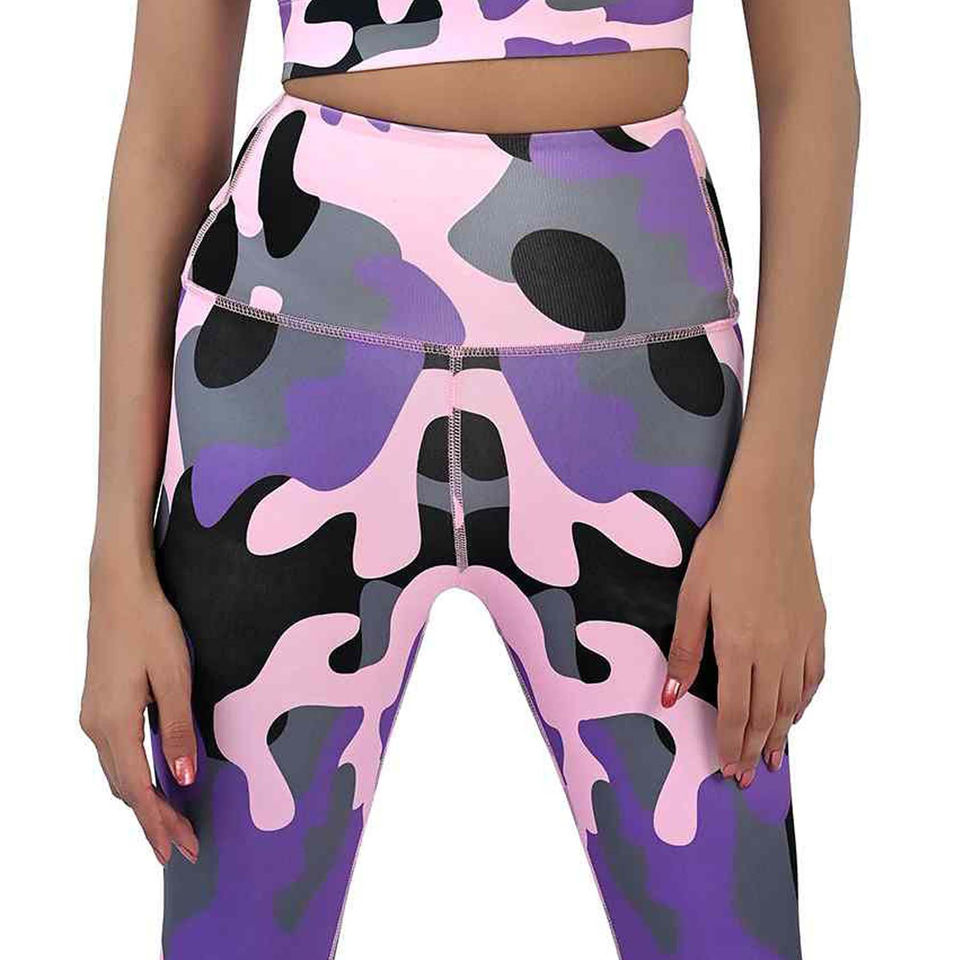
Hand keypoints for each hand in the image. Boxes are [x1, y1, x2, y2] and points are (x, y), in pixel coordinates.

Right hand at [81, 552, 198, 863]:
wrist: (118, 588)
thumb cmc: (151, 625)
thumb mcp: (175, 676)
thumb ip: (177, 729)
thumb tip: (182, 780)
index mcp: (114, 723)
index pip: (138, 790)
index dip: (159, 823)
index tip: (178, 850)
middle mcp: (96, 726)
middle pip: (125, 788)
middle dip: (153, 819)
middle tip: (182, 845)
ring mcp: (93, 715)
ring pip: (118, 772)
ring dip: (143, 799)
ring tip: (171, 821)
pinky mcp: (99, 703)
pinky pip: (116, 753)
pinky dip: (134, 775)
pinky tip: (153, 779)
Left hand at [660, 482, 825, 786]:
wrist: (769, 512)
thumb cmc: (723, 548)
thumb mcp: (692, 596)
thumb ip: (684, 649)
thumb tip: (671, 697)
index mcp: (738, 645)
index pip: (734, 712)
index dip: (730, 745)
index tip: (728, 770)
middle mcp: (773, 650)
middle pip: (765, 715)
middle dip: (754, 750)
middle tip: (747, 778)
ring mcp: (799, 639)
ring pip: (792, 702)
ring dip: (781, 734)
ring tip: (773, 759)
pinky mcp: (816, 625)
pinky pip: (813, 676)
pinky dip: (804, 702)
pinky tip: (796, 714)